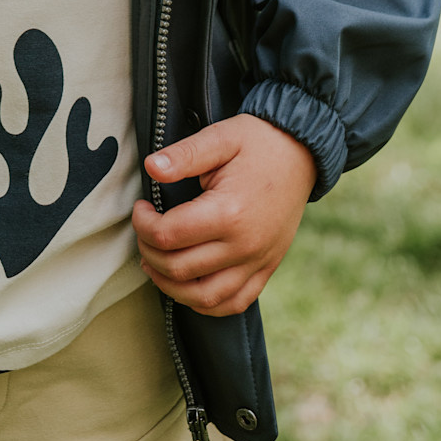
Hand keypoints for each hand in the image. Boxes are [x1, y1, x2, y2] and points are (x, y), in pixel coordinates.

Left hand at [131, 115, 316, 316]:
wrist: (301, 153)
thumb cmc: (257, 142)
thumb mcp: (220, 137)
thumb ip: (185, 154)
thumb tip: (151, 167)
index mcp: (229, 212)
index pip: (169, 235)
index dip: (143, 224)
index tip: (140, 208)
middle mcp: (244, 246)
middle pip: (180, 269)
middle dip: (150, 253)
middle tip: (143, 232)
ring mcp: (258, 262)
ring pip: (205, 297)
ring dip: (170, 286)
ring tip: (154, 264)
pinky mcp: (267, 269)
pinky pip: (234, 303)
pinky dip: (206, 304)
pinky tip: (187, 286)